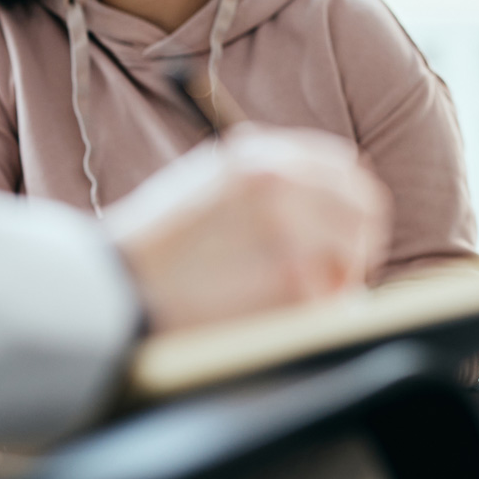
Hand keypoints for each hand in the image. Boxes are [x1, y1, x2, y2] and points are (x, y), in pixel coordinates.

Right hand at [105, 125, 389, 333]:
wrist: (115, 292)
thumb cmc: (157, 244)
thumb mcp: (207, 180)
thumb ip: (267, 174)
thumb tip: (332, 184)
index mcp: (261, 158)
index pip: (343, 169)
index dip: (350, 199)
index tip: (347, 223)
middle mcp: (283, 188)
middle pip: (363, 211)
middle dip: (354, 241)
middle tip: (338, 269)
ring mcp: (293, 238)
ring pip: (354, 257)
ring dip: (338, 280)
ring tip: (299, 299)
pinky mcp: (295, 289)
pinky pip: (334, 302)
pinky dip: (319, 314)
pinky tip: (285, 319)